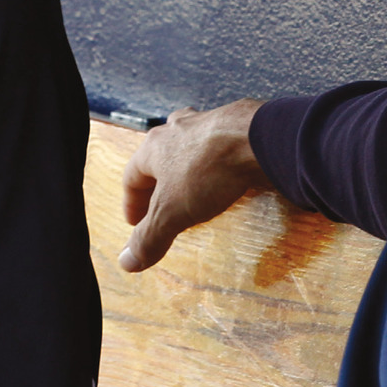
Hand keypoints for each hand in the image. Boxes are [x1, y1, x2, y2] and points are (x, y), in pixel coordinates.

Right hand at [118, 101, 267, 271]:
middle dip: (157, 182)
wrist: (257, 139)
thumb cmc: (210, 168)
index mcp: (153, 148)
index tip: (136, 222)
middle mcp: (177, 131)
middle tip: (161, 205)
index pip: (132, 178)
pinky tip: (226, 174)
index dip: (132, 203)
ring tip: (191, 185)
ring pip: (188, 145)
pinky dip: (216, 161)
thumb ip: (150, 237)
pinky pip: (219, 145)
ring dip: (185, 165)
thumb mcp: (172, 213)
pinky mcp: (236, 126)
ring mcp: (207, 124)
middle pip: (157, 158)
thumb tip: (128, 261)